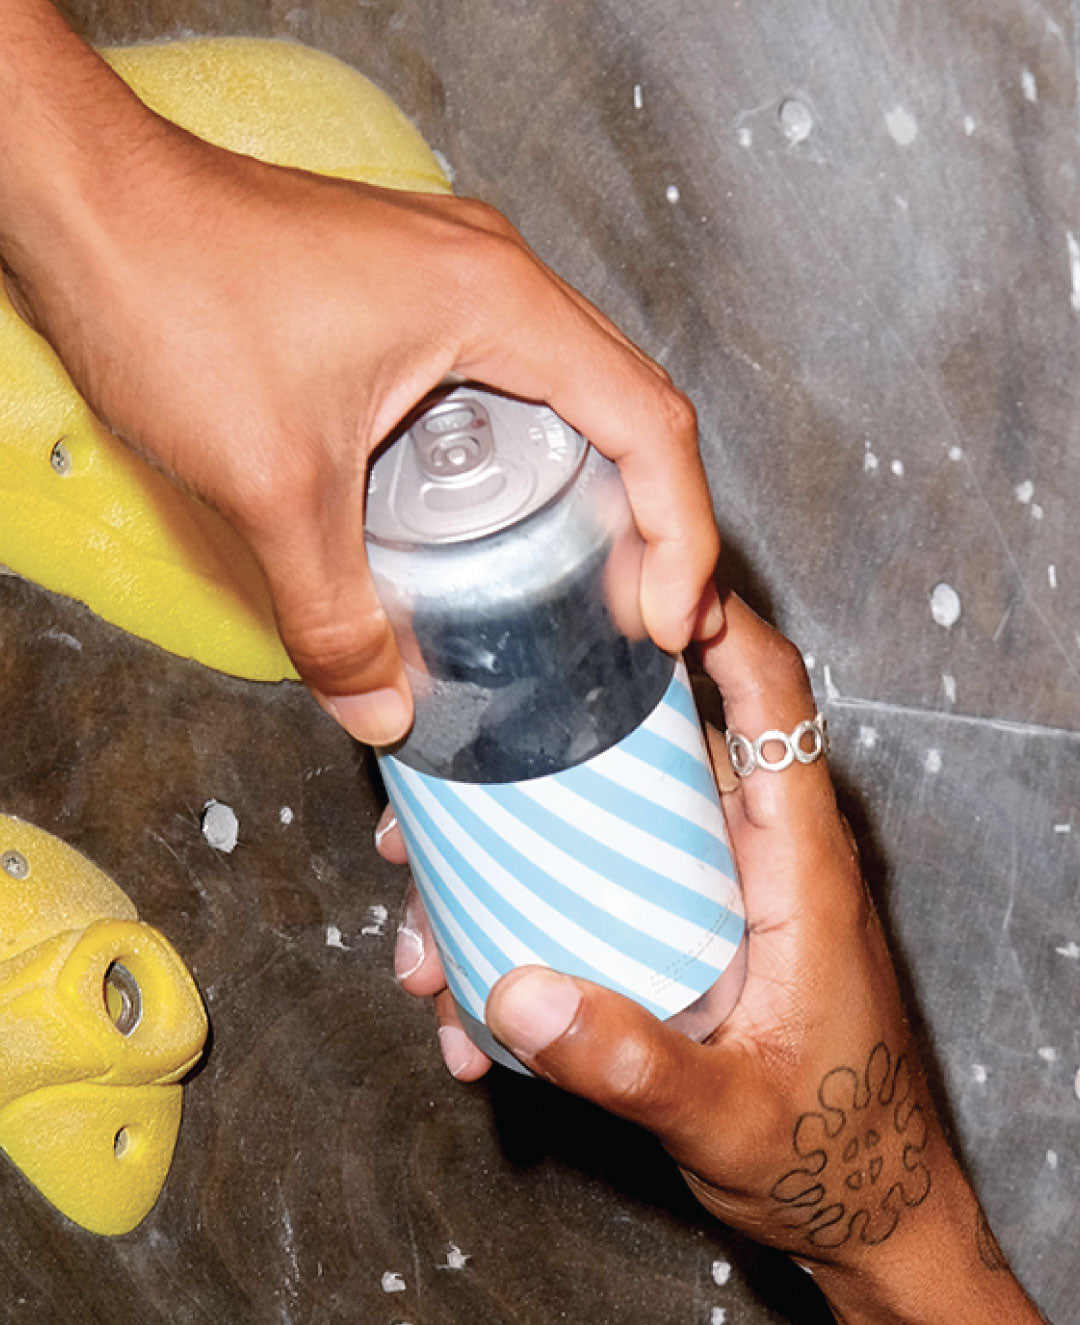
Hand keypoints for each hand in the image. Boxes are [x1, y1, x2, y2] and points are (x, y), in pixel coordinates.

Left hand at [0, 7, 720, 743]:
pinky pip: (509, 377)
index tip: (669, 616)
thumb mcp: (271, 484)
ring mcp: (453, 277)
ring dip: (599, 484)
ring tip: (592, 579)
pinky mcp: (408, 294)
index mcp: (497, 302)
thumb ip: (332, 614)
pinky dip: (531, 454)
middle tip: (640, 614)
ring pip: (572, 390)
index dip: (681, 532)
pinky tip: (497, 519)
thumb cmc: (173, 288)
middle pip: (627, 406)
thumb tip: (380, 705)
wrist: (85, 205)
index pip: (647, 423)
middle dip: (654, 518)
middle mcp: (494, 276)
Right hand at [382, 596, 1043, 1323]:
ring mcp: (707, 895)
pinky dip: (521, 936)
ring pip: (596, 834)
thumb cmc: (832, 1151)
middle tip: (433, 804)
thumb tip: (517, 994)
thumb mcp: (728, 1112)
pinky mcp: (676, 937)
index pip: (771, 700)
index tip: (628, 579)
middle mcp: (750, 857)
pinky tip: (466, 1008)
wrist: (860, 1214)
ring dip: (502, 870)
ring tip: (424, 939)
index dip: (714, 624)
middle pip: (643, 758)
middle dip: (532, 770)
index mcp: (796, 861)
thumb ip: (635, 1062)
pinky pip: (588, 901)